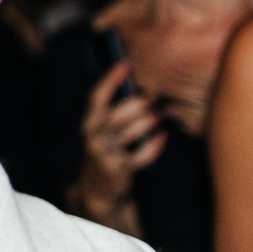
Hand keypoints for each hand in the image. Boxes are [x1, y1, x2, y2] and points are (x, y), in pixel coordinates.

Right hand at [72, 61, 166, 218]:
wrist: (99, 187)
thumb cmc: (107, 149)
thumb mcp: (103, 130)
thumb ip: (115, 111)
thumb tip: (141, 88)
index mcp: (89, 123)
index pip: (96, 97)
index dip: (110, 80)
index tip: (125, 64)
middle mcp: (93, 137)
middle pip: (116, 115)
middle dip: (137, 104)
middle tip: (154, 97)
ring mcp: (105, 154)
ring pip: (130, 134)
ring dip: (149, 122)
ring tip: (160, 115)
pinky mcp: (119, 170)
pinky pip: (141, 155)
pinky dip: (155, 145)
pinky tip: (163, 136)